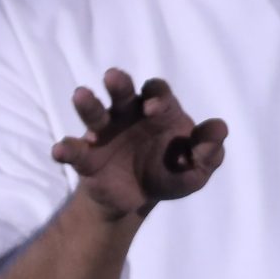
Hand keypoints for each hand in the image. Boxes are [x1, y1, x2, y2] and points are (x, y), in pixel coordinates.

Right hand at [51, 69, 227, 222]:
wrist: (138, 200)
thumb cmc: (169, 173)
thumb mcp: (196, 170)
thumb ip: (209, 151)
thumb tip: (219, 130)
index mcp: (157, 112)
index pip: (157, 92)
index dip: (157, 96)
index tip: (154, 109)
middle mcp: (128, 115)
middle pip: (122, 91)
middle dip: (119, 83)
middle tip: (113, 78)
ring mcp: (104, 133)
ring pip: (94, 112)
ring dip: (88, 103)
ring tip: (81, 95)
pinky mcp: (86, 158)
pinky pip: (74, 150)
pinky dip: (66, 148)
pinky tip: (60, 151)